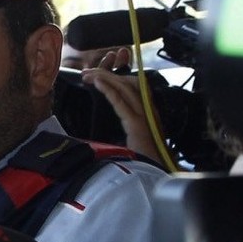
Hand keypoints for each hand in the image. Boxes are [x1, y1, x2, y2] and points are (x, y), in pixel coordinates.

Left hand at [78, 49, 167, 165]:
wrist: (155, 169)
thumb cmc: (144, 156)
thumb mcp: (134, 136)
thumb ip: (127, 122)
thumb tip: (111, 116)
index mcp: (148, 109)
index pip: (133, 84)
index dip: (116, 75)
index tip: (99, 74)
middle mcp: (148, 108)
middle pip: (128, 82)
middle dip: (107, 73)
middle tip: (88, 71)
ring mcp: (144, 114)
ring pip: (124, 87)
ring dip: (104, 78)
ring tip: (89, 74)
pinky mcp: (137, 123)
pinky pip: (121, 102)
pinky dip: (109, 90)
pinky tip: (98, 82)